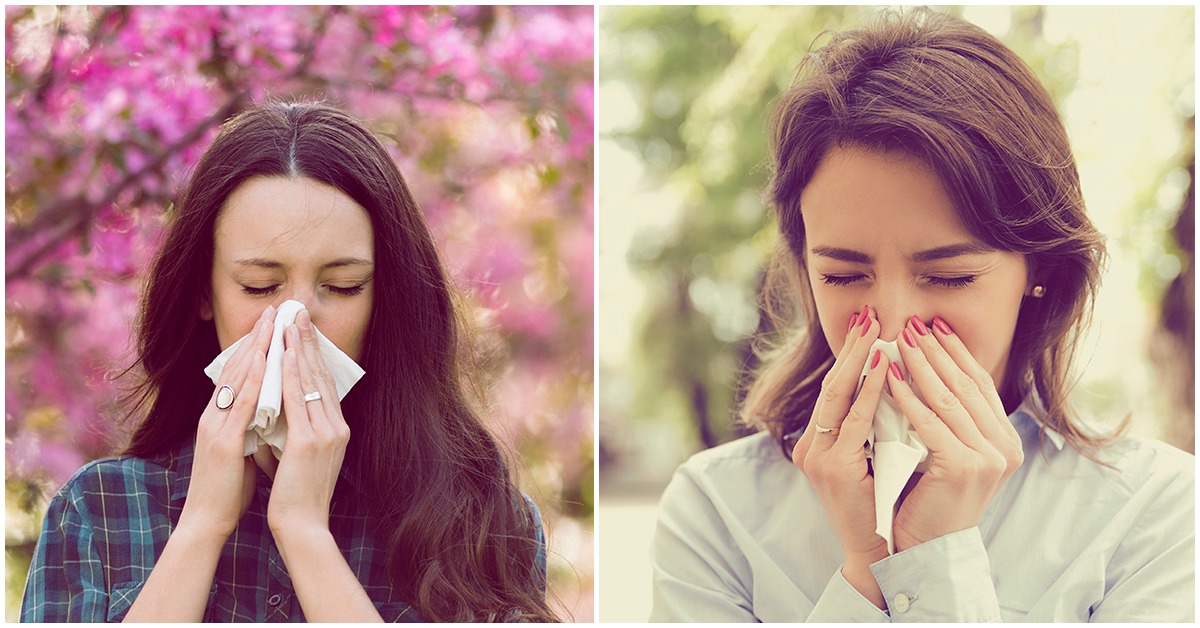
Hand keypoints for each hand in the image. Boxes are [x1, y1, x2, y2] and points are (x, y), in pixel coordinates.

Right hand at [179, 304, 275, 540]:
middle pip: (234, 367)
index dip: (253, 346)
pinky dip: (252, 380)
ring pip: (236, 378)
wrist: (207, 521)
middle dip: (256, 337)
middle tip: (274, 309)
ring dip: (256, 348)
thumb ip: (249, 428)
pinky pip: (240, 405)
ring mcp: (215, 426)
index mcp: (218, 417)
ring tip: (271, 323)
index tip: (271, 323)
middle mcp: (213, 415)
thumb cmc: (227, 489)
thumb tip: (268, 413)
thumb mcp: (240, 449)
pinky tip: (265, 362)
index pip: (236, 373)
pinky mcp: (223, 442)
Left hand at [267, 309, 349, 542]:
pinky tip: (283, 354)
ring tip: (290, 323)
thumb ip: (297, 432)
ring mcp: (326, 433)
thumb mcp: (302, 457)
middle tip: (298, 314)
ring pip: (310, 381)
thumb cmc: (297, 496)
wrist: (302, 526)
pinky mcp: (311, 442)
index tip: (302, 331)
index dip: (313, 356)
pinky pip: (299, 399)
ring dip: (299, 349)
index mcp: (336, 431)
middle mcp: (337, 427)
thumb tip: (281, 412)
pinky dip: (291, 373)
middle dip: (308, 343)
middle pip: (321, 375)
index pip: (324, 384)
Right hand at [791, 306, 891, 606]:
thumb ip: (874, 428)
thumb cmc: (883, 509)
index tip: (867, 326)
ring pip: (837, 395)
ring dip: (858, 359)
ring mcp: (818, 456)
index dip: (850, 356)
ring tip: (874, 330)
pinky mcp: (833, 467)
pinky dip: (870, 391)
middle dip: (850, 347)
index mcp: (818, 444)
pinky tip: (884, 368)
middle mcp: (811, 446)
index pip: (835, 389)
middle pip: (831, 384)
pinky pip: (854, 420)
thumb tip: (897, 389)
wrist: (877, 554)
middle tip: (868, 314)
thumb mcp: (873, 460)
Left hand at [887, 315, 1023, 551]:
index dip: (956, 353)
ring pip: (949, 399)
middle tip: (914, 323)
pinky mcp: (963, 467)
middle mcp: (1004, 448)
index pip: (979, 385)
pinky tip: (889, 377)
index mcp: (1005, 442)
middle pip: (966, 385)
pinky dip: (908, 397)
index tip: (935, 326)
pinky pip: (930, 423)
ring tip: (900, 339)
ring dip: (921, 365)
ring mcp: (988, 458)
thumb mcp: (946, 454)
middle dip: (938, 351)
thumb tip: (930, 368)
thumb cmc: (927, 502)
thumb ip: (949, 420)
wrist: (925, 551)